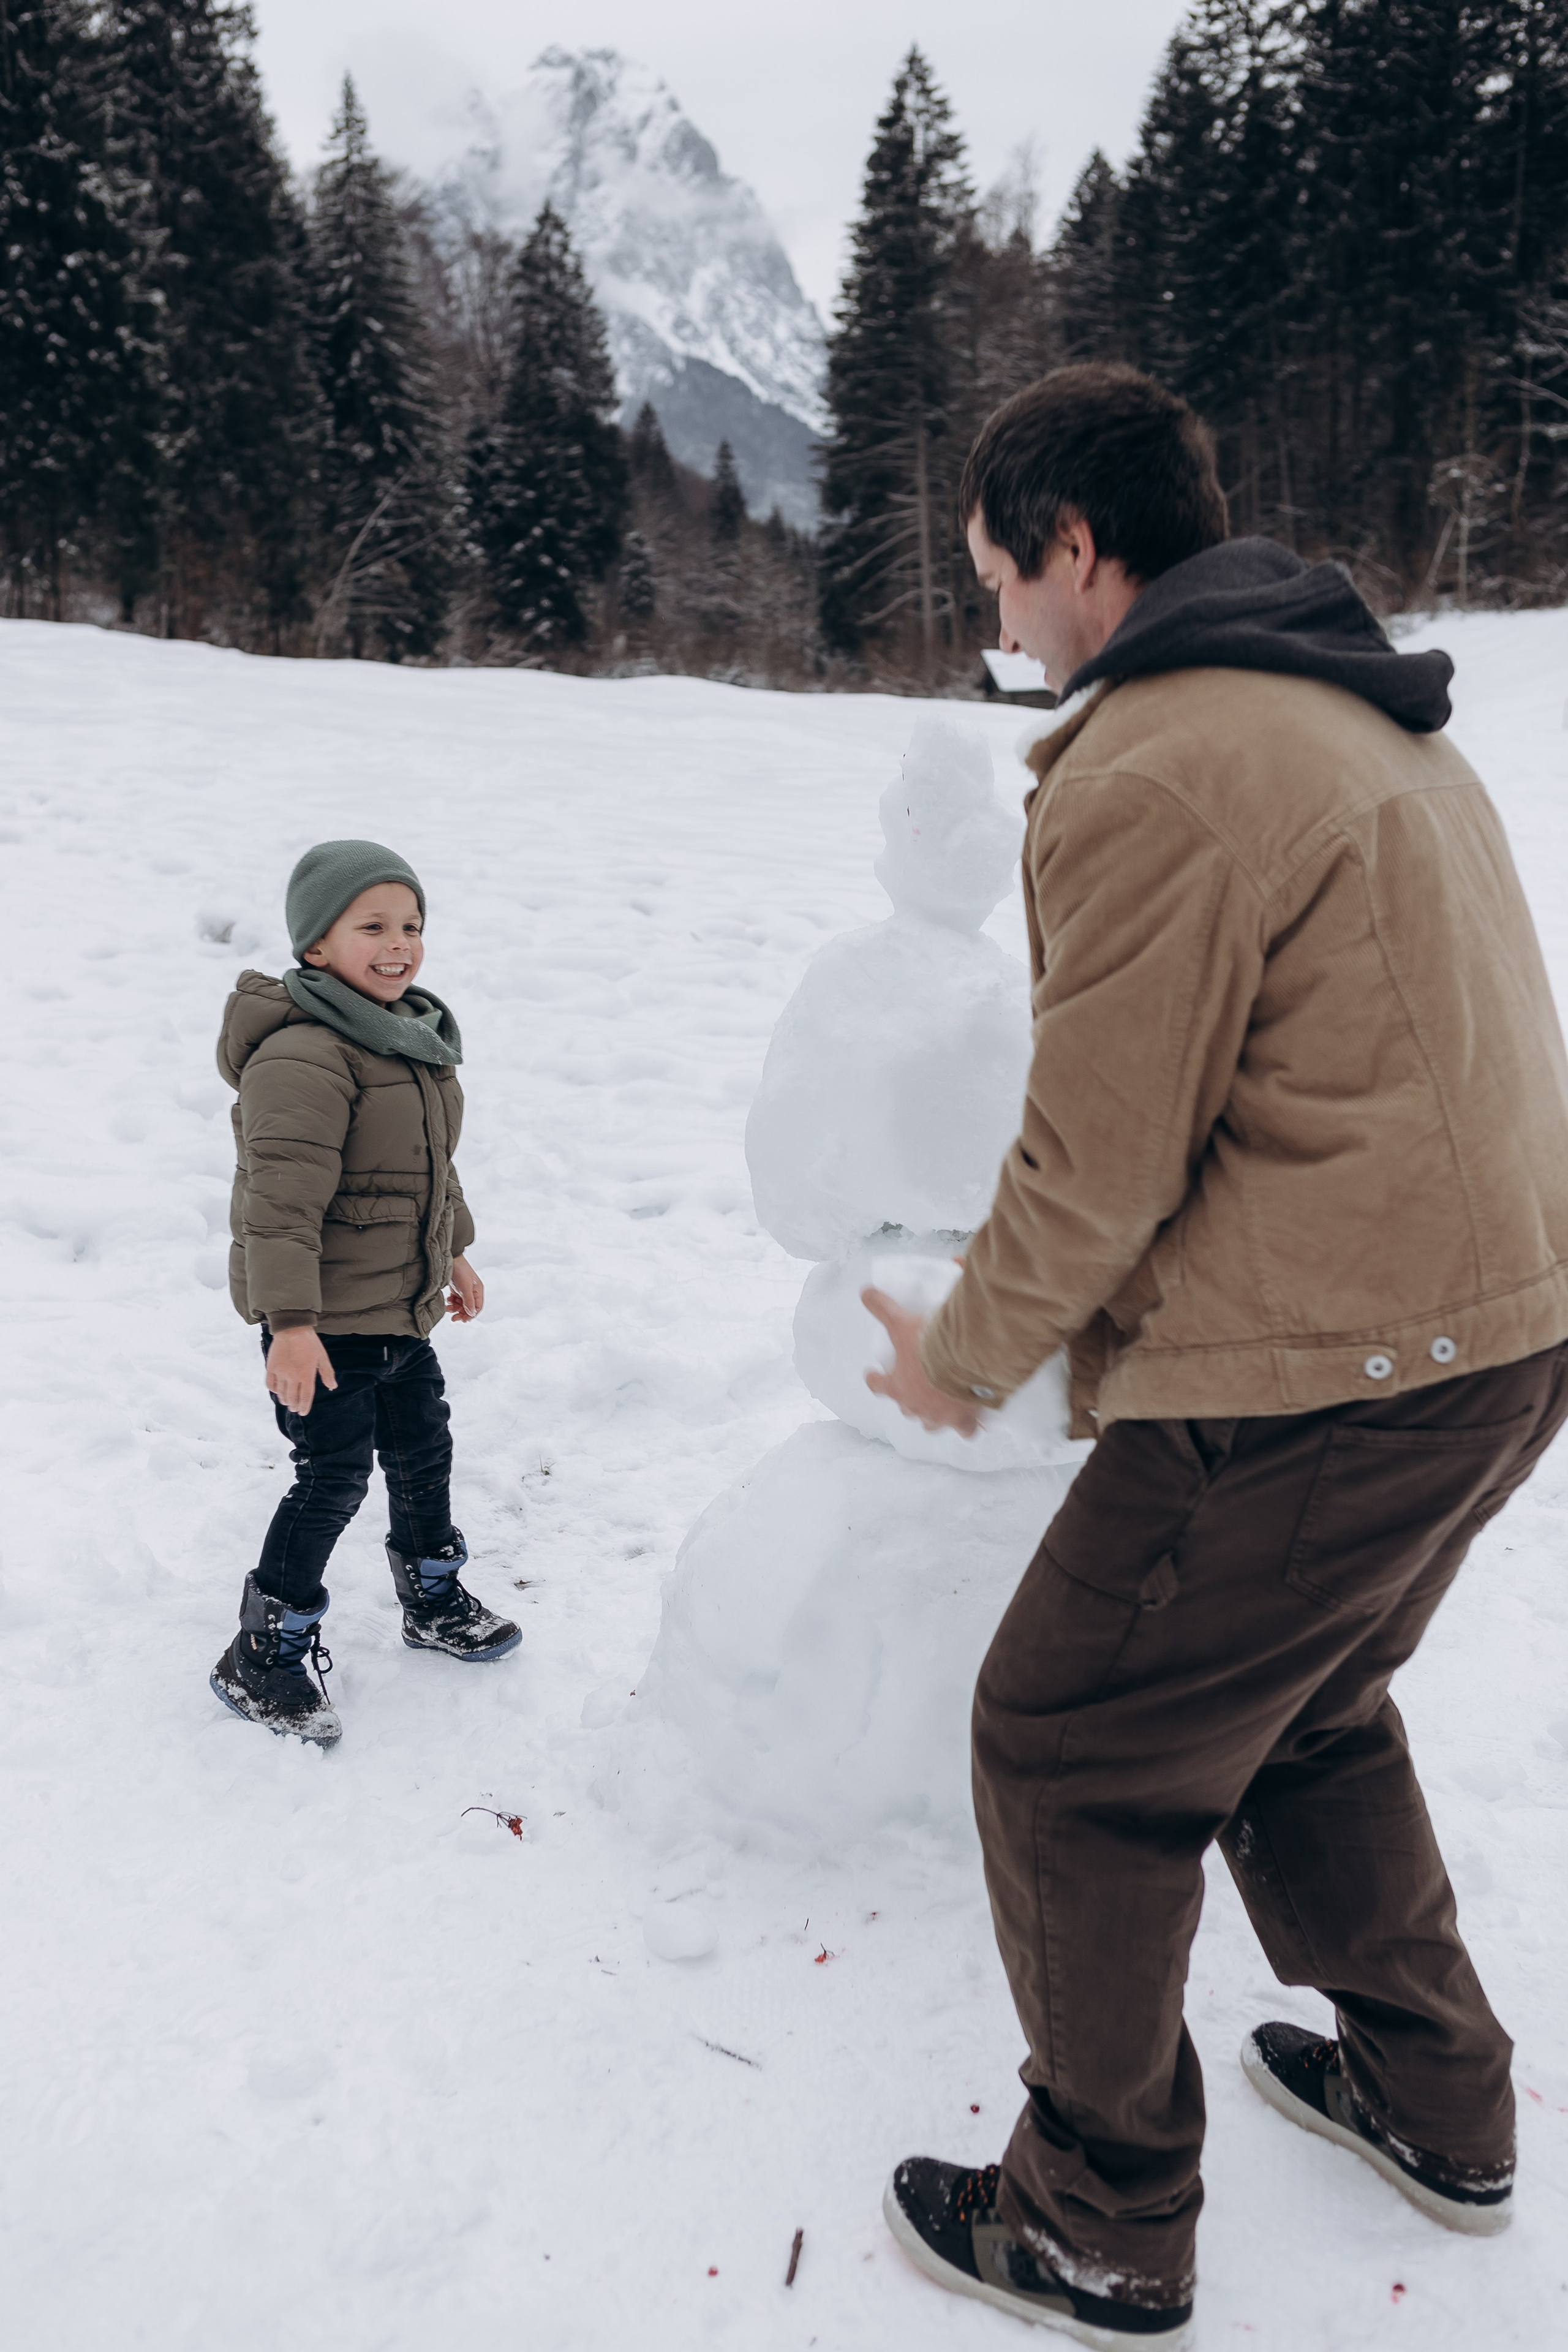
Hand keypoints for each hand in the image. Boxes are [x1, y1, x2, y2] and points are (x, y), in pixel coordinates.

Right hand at [265, 1328, 337, 1415]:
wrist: (292, 1328)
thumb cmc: (310, 1342)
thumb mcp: (322, 1357)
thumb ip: (327, 1373)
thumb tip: (332, 1387)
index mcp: (306, 1375)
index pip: (305, 1397)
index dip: (304, 1407)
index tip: (303, 1412)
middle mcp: (292, 1376)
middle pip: (292, 1398)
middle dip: (294, 1405)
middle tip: (295, 1408)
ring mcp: (280, 1372)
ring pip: (281, 1393)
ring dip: (285, 1400)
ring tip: (288, 1402)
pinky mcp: (271, 1367)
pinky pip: (270, 1384)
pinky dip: (273, 1390)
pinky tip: (277, 1391)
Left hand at [447, 1254, 484, 1321]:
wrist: (450, 1259)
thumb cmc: (460, 1271)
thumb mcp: (465, 1288)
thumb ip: (469, 1302)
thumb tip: (471, 1313)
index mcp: (478, 1291)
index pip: (477, 1307)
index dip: (471, 1315)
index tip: (463, 1319)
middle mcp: (472, 1291)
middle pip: (469, 1307)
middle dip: (461, 1313)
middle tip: (453, 1318)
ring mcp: (464, 1289)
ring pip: (461, 1304)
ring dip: (455, 1308)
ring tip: (448, 1308)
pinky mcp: (456, 1288)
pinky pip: (455, 1299)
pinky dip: (451, 1302)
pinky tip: (448, 1300)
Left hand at [862, 1287, 980, 1436]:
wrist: (965, 1360)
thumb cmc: (930, 1346)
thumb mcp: (902, 1323)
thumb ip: (883, 1308)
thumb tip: (865, 1292)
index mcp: (898, 1386)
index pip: (879, 1386)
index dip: (876, 1380)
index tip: (873, 1376)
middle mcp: (916, 1406)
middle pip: (907, 1408)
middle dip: (910, 1400)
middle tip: (917, 1387)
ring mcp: (939, 1416)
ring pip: (932, 1423)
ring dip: (935, 1416)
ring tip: (943, 1408)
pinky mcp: (963, 1420)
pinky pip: (966, 1430)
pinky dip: (968, 1425)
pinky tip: (974, 1419)